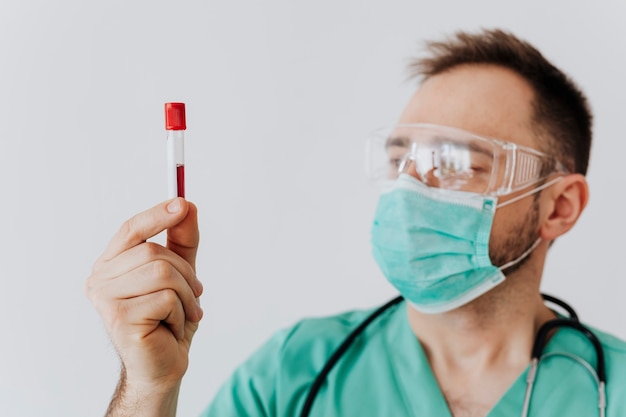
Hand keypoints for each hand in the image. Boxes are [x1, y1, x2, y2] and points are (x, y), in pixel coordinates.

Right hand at [85, 198, 202, 396]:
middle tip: (194, 295)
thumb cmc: (168, 319)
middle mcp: (100, 279)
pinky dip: (180, 313)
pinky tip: (171, 328)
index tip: (182, 203)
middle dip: (186, 273)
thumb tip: (187, 205)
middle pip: (153, 252)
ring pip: (162, 272)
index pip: (131, 230)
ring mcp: (105, 299)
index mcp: (111, 265)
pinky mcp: (118, 318)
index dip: (157, 215)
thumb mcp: (181, 273)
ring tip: (183, 314)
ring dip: (186, 295)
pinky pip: (166, 298)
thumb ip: (182, 240)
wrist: (163, 365)